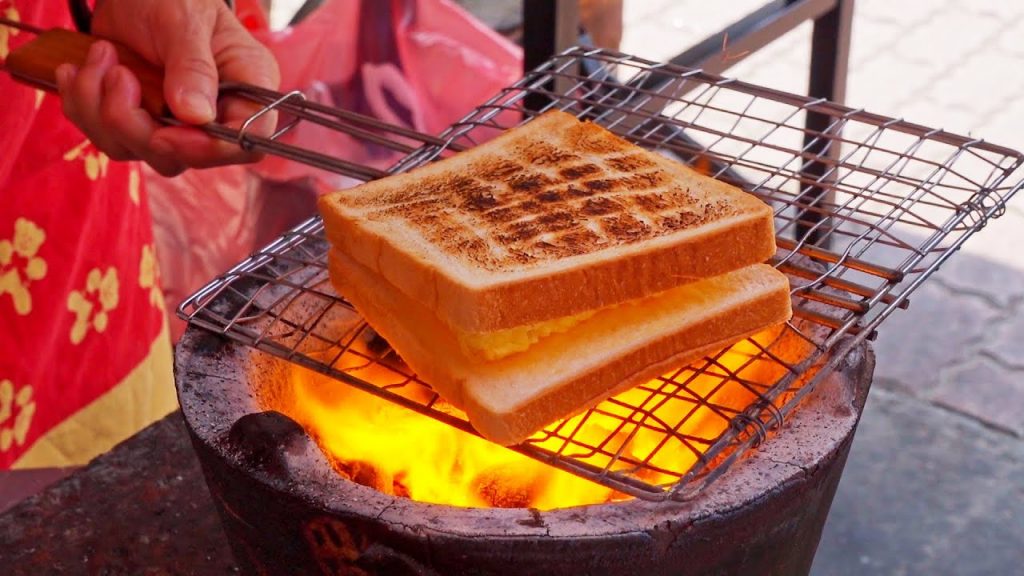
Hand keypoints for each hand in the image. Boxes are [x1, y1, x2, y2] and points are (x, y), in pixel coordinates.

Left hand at [55, 0, 280, 176]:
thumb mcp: (184, 20)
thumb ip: (193, 67)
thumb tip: (195, 115)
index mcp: (247, 86)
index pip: (246, 142)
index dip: (208, 149)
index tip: (164, 134)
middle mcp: (217, 113)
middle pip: (186, 156)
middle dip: (136, 125)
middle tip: (116, 74)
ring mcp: (177, 123)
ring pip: (142, 151)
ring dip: (103, 110)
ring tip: (99, 56)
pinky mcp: (140, 122)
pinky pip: (109, 138)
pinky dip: (84, 106)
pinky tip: (80, 69)